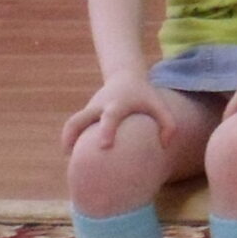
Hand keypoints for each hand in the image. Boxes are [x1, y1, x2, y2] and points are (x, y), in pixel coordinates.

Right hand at [62, 71, 182, 152]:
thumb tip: (164, 145)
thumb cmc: (144, 96)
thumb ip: (168, 124)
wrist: (125, 77)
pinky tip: (75, 158)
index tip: (104, 146)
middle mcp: (99, 107)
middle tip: (71, 154)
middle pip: (79, 119)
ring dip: (68, 140)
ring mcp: (89, 110)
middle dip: (72, 135)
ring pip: (72, 124)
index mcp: (117, 104)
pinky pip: (73, 127)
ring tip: (72, 160)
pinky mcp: (85, 115)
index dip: (107, 130)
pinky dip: (71, 140)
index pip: (110, 116)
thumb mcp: (158, 104)